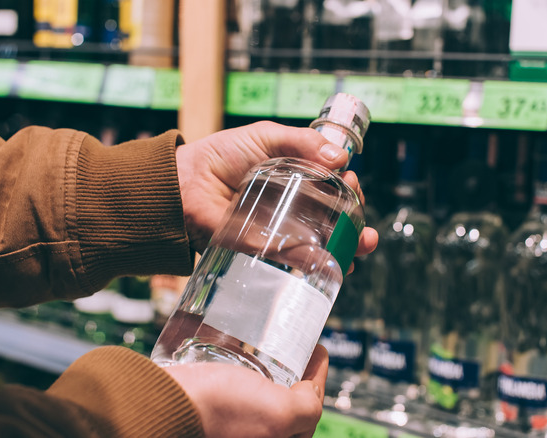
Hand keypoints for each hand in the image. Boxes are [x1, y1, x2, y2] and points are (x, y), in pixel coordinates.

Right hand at [165, 344, 328, 437]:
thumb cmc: (221, 410)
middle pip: (285, 409)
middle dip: (294, 380)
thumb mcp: (280, 412)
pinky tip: (241, 357)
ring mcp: (231, 431)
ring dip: (268, 376)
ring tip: (271, 349)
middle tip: (296, 350)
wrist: (165, 402)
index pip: (309, 414)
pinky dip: (242, 376)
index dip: (318, 378)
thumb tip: (311, 395)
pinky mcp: (212, 419)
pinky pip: (235, 396)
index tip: (317, 350)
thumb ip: (307, 407)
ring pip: (259, 401)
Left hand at [175, 121, 378, 255]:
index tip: (351, 182)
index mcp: (295, 181)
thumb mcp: (266, 136)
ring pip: (323, 245)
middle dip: (357, 223)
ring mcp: (280, 234)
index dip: (348, 188)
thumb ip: (302, 142)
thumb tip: (340, 156)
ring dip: (350, 247)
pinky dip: (320, 264)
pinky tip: (337, 262)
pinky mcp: (265, 254)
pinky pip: (296, 262)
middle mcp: (292, 210)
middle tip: (362, 219)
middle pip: (335, 220)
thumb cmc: (221, 156)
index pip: (333, 188)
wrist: (184, 183)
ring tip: (362, 243)